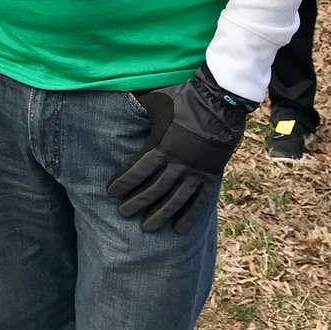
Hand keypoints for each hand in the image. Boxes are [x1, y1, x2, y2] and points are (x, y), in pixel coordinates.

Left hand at [107, 64, 256, 233]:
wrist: (220, 102)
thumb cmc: (184, 99)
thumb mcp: (157, 101)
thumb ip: (140, 107)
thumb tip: (121, 101)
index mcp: (163, 146)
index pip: (138, 170)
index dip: (124, 182)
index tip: (111, 192)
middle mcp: (178, 163)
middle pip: (154, 189)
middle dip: (137, 202)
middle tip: (123, 213)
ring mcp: (196, 172)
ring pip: (175, 200)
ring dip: (159, 215)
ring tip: (146, 228)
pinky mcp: (211, 176)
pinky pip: (200, 202)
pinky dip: (190, 216)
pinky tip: (179, 229)